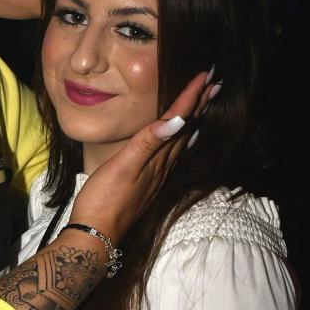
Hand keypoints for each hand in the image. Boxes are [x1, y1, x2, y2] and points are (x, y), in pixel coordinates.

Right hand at [69, 70, 212, 243]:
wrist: (95, 235)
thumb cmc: (104, 200)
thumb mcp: (122, 167)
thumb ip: (148, 143)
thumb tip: (179, 120)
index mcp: (157, 158)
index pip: (178, 121)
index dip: (191, 97)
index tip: (206, 75)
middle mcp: (162, 167)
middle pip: (185, 129)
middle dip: (199, 105)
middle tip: (214, 83)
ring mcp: (156, 177)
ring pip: (181, 143)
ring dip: (192, 121)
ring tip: (203, 105)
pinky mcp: (148, 185)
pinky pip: (172, 157)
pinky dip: (181, 142)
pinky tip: (183, 142)